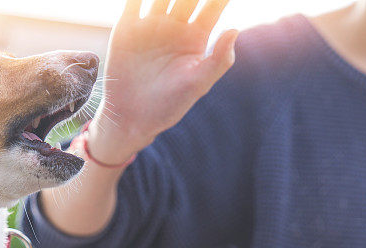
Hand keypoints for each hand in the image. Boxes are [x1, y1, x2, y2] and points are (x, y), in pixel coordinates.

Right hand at [89, 0, 237, 163]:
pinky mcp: (128, 27)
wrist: (133, 117)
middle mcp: (176, 25)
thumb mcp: (197, 84)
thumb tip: (237, 29)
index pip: (213, 4)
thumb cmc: (169, 105)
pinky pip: (134, 0)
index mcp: (196, 37)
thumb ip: (218, 59)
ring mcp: (152, 24)